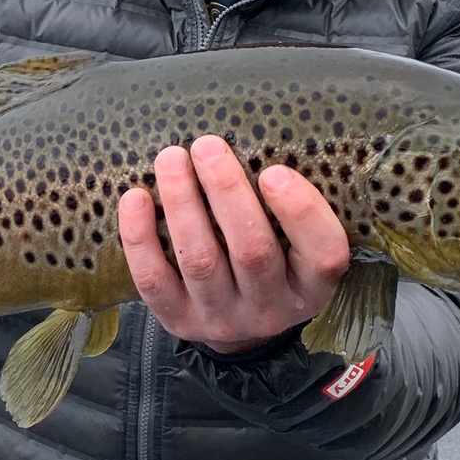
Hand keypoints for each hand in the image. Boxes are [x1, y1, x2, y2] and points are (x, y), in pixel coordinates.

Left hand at [118, 135, 350, 353]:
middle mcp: (271, 308)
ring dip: (183, 204)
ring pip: (200, 260)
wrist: (240, 325)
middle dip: (227, 193)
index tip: (275, 171)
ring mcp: (223, 318)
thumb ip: (290, 206)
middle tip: (208, 146)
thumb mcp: (298, 244)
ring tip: (171, 158)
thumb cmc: (274, 260)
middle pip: (252, 251)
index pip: (323, 254)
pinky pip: (154, 281)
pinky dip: (141, 238)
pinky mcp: (179, 320)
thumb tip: (258, 134)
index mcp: (312, 286)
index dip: (301, 212)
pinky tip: (136, 197)